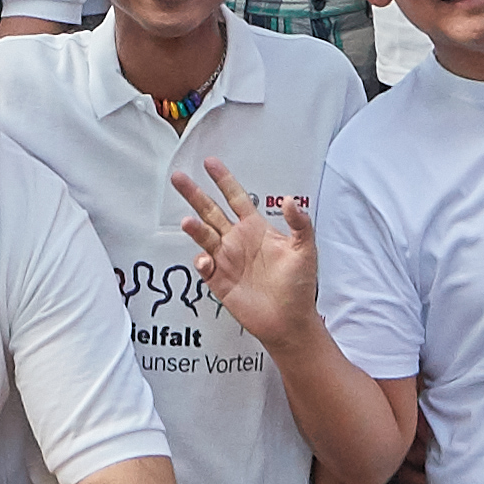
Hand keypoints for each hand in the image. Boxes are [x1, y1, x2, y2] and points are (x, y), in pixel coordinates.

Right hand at [175, 158, 322, 350]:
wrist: (289, 321)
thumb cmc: (299, 286)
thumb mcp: (305, 251)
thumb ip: (300, 224)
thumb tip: (291, 200)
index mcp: (256, 229)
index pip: (236, 198)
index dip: (223, 180)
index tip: (210, 163)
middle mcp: (237, 240)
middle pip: (210, 211)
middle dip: (194, 194)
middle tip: (178, 177)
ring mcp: (226, 260)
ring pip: (204, 236)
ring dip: (194, 228)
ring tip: (187, 221)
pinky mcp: (219, 280)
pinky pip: (204, 266)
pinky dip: (202, 262)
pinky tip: (208, 262)